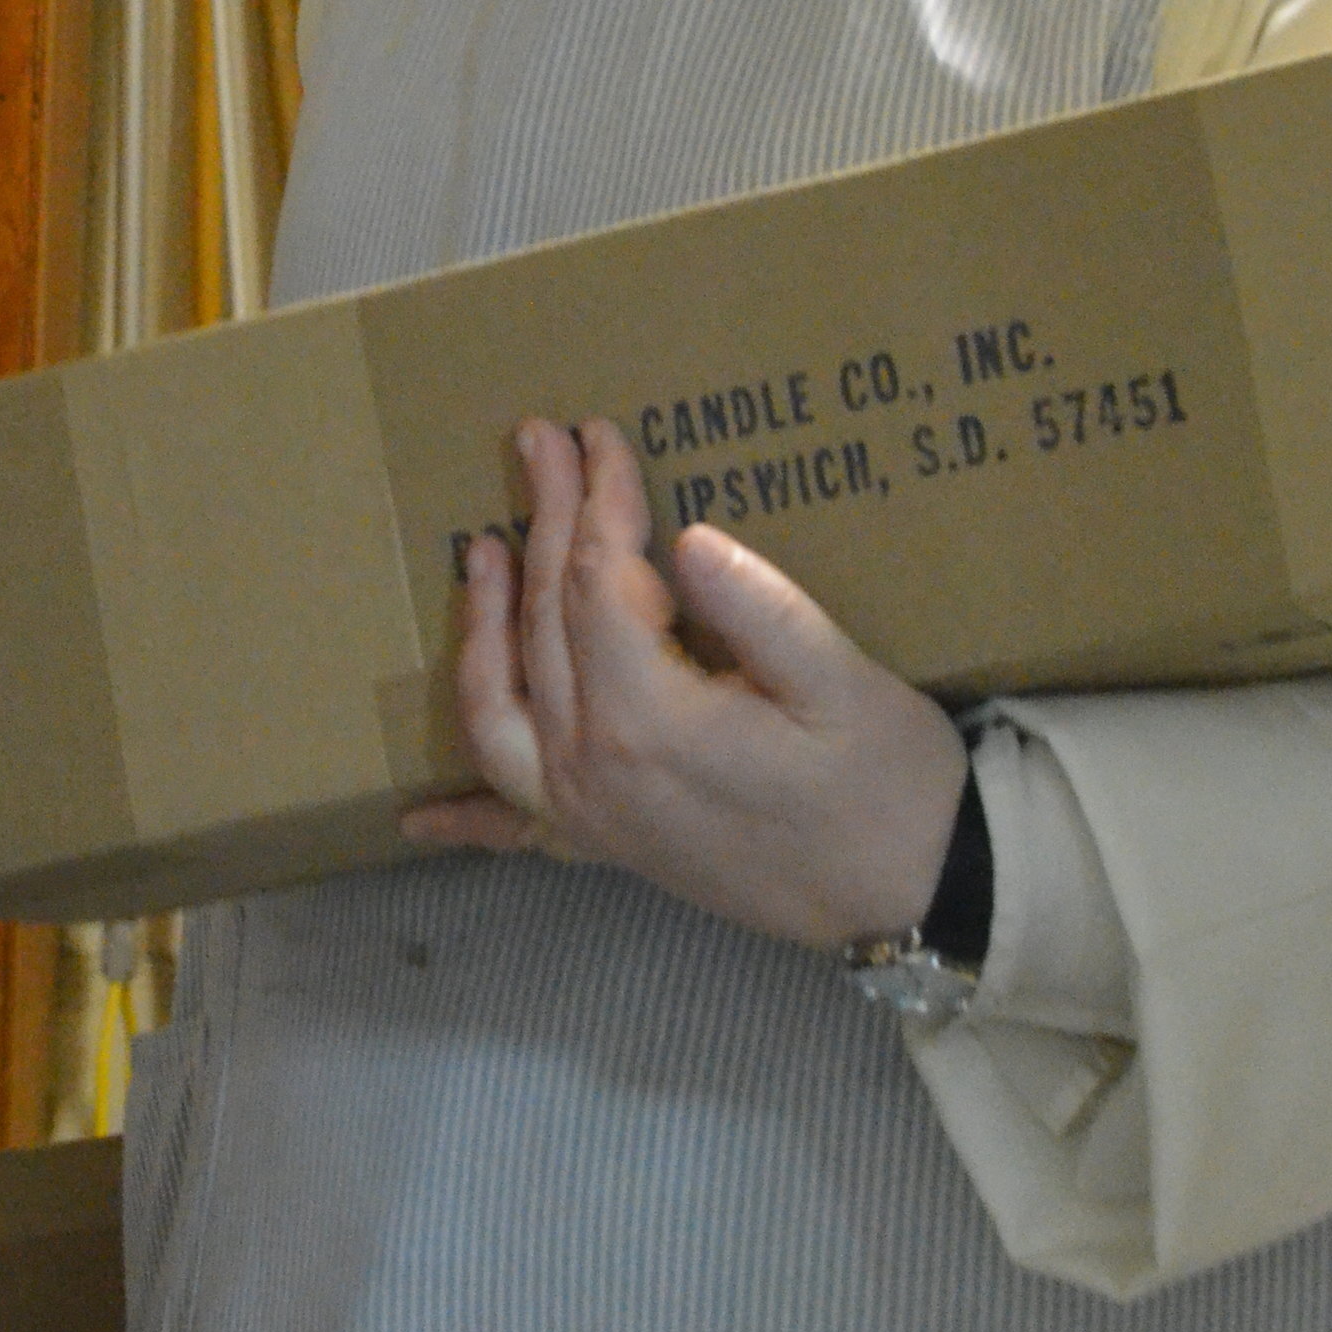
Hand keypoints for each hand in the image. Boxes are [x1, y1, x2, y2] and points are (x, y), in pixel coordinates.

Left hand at [401, 415, 967, 949]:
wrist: (913, 897)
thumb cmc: (891, 784)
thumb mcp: (844, 683)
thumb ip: (760, 610)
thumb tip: (687, 542)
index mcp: (650, 721)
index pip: (598, 582)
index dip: (596, 501)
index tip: (600, 435)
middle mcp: (595, 770)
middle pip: (545, 624)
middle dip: (542, 525)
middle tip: (538, 441)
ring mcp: (591, 815)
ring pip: (498, 708)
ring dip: (485, 625)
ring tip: (480, 552)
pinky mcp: (608, 845)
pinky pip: (514, 824)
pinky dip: (463, 816)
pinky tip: (419, 816)